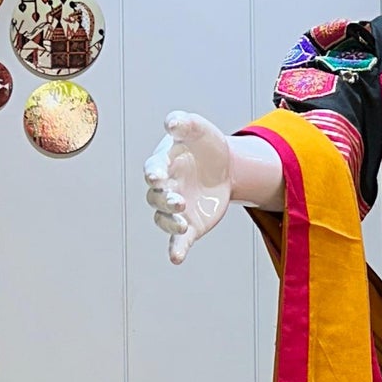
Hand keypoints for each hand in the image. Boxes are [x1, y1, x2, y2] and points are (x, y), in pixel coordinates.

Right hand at [144, 111, 230, 264]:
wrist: (228, 168)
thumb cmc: (207, 146)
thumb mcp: (200, 130)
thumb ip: (185, 124)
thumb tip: (171, 122)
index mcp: (163, 163)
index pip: (153, 169)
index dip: (154, 173)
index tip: (156, 177)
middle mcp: (165, 188)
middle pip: (157, 197)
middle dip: (166, 200)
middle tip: (179, 201)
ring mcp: (175, 208)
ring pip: (164, 219)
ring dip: (170, 223)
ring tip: (182, 223)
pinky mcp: (188, 225)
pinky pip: (179, 240)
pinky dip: (176, 249)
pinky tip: (176, 259)